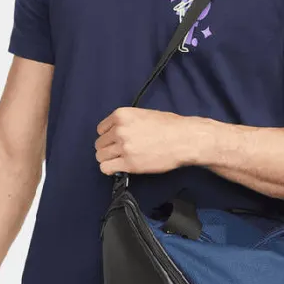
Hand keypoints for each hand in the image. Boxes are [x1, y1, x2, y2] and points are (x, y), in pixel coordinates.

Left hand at [95, 107, 209, 175]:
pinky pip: (106, 168)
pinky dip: (110, 170)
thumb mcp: (143, 114)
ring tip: (120, 160)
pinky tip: (119, 168)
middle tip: (119, 152)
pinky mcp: (129, 164)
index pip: (101, 129)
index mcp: (121, 115)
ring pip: (100, 156)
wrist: (184, 139)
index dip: (108, 136)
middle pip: (99, 144)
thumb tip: (117, 131)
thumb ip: (127, 122)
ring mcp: (123, 147)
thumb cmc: (170, 126)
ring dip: (108, 159)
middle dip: (108, 148)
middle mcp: (119, 130)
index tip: (115, 141)